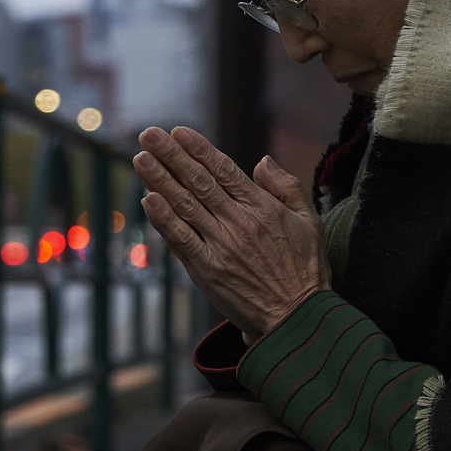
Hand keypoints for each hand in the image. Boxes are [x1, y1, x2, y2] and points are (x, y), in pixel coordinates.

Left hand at [133, 126, 327, 338]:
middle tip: (149, 135)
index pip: (224, 170)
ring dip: (159, 180)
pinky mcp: (207, 271)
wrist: (296, 318)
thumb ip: (287, 187)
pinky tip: (147, 199)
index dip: (198, 149)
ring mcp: (221, 247)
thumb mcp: (310, 222)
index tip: (178, 132)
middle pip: (198, 182)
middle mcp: (239, 223)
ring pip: (184, 206)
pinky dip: (163, 219)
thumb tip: (262, 161)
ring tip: (140, 159)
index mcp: (263, 208)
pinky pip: (180, 240)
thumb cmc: (305, 270)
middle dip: (171, 156)